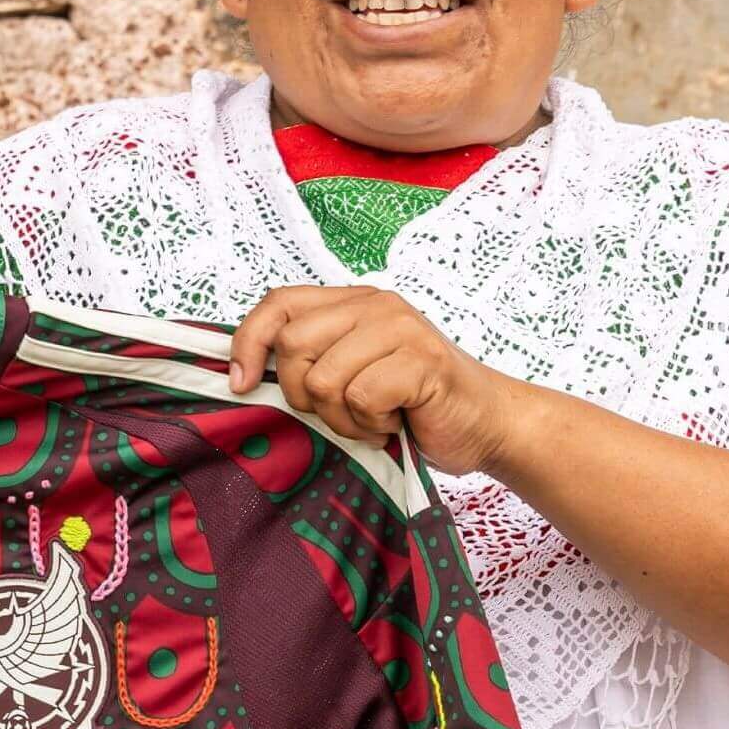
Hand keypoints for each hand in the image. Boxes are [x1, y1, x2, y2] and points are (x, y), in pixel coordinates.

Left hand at [227, 285, 518, 475]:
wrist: (486, 424)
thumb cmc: (412, 406)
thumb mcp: (351, 375)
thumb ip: (310, 362)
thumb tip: (241, 376)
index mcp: (352, 303)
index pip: (278, 304)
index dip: (248, 342)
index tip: (241, 383)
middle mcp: (374, 305)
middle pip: (293, 344)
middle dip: (304, 395)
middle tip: (340, 413)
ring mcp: (400, 329)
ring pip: (324, 378)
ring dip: (342, 418)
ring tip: (373, 420)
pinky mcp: (422, 360)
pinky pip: (361, 398)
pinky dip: (371, 425)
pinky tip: (394, 424)